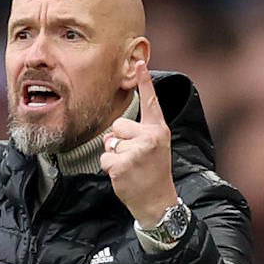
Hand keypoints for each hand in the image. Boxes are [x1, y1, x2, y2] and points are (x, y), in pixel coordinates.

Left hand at [101, 60, 177, 226]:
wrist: (158, 201)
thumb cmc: (153, 172)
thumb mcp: (156, 147)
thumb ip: (141, 133)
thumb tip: (113, 131)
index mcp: (159, 130)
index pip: (151, 102)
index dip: (145, 81)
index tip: (140, 61)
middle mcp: (150, 137)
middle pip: (118, 126)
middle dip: (120, 142)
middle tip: (135, 158)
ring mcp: (137, 151)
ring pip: (109, 143)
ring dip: (114, 157)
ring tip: (131, 168)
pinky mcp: (123, 164)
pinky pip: (105, 158)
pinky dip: (109, 169)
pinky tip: (124, 176)